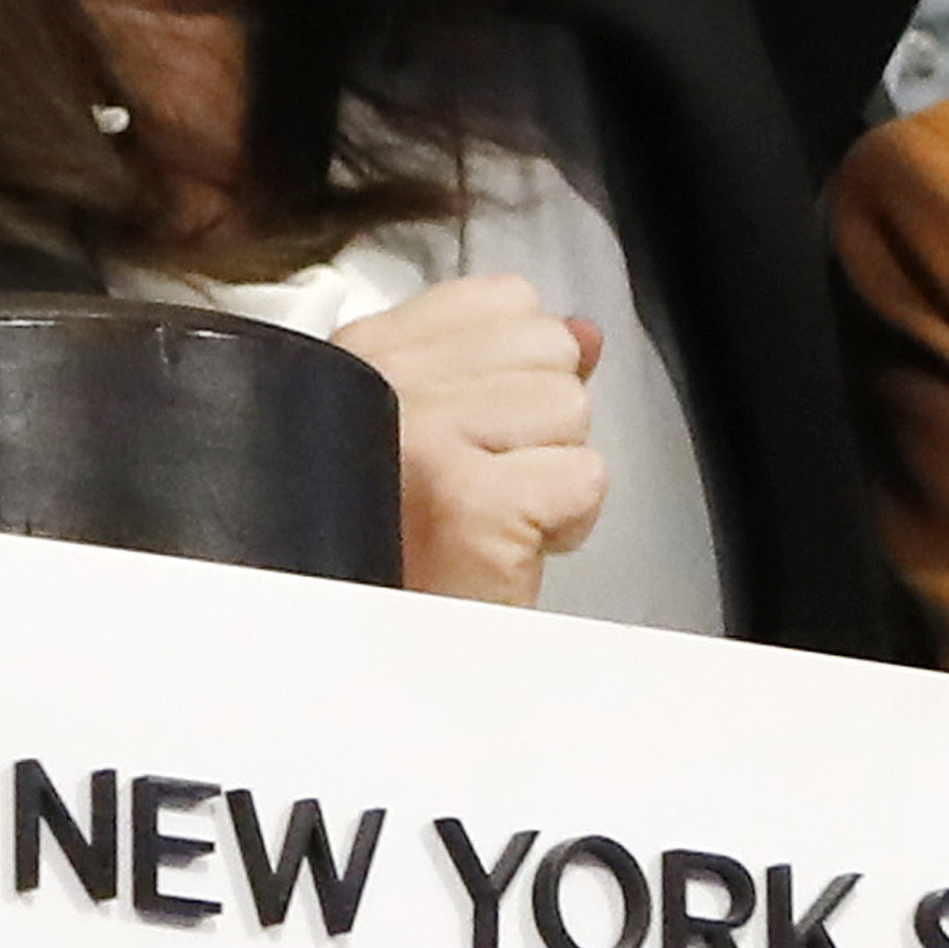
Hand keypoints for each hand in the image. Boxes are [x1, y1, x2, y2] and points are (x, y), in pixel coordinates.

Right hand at [344, 271, 611, 607]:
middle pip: (547, 348)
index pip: (501, 300)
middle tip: (481, 481)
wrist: (367, 646)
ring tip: (491, 516)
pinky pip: (584, 477)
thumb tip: (585, 330)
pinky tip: (506, 546)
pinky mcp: (472, 503)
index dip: (516, 371)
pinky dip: (564, 525)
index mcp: (363, 353)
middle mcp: (383, 380)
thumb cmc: (391, 542)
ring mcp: (427, 437)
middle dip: (538, 422)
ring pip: (570, 407)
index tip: (477, 431)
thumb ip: (500, 367)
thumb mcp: (428, 428)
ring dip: (550, 474)